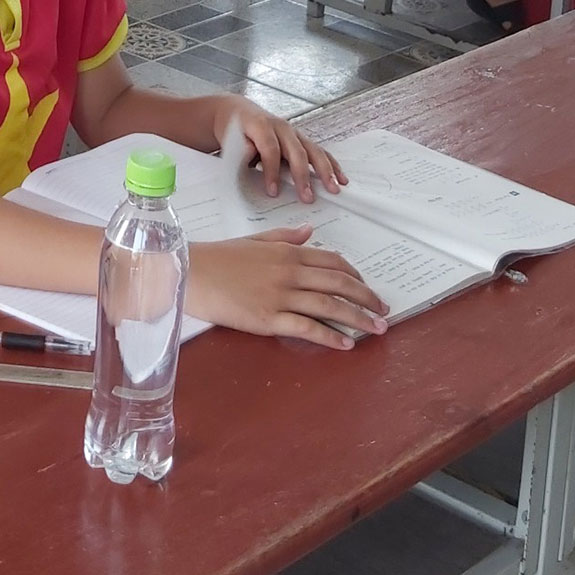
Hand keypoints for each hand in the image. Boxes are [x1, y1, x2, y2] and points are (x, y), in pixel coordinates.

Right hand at [192, 230, 387, 349]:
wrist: (190, 273)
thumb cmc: (219, 257)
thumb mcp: (255, 241)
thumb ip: (285, 237)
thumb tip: (309, 231)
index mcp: (288, 252)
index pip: (333, 261)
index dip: (356, 275)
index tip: (367, 288)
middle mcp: (290, 272)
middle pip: (339, 283)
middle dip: (367, 298)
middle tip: (384, 311)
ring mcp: (280, 296)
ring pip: (330, 306)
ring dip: (358, 318)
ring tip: (377, 329)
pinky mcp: (268, 319)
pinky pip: (307, 328)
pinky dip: (330, 336)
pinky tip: (346, 344)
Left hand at [214, 99, 344, 203]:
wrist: (237, 113)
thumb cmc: (233, 130)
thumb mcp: (230, 140)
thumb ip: (241, 151)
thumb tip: (253, 158)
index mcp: (261, 126)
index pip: (270, 149)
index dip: (272, 171)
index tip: (273, 192)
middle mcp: (281, 128)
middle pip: (297, 151)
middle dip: (303, 175)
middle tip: (308, 197)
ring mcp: (294, 132)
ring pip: (313, 150)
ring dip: (325, 170)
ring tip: (333, 188)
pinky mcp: (301, 139)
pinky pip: (319, 151)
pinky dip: (331, 165)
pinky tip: (340, 178)